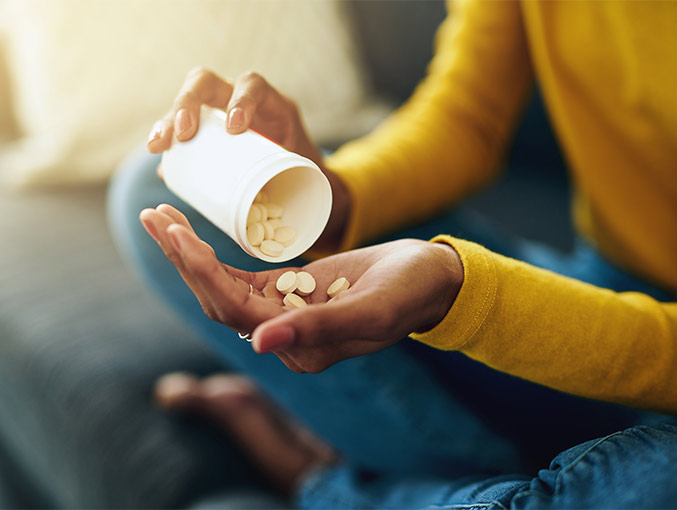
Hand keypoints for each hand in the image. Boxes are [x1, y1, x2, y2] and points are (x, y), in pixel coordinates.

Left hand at [140, 204, 463, 372]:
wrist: (430, 280)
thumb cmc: (410, 292)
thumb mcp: (372, 308)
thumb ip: (319, 328)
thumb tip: (258, 345)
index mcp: (303, 350)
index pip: (236, 311)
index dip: (202, 272)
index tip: (175, 232)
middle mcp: (285, 338)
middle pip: (218, 300)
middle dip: (183, 259)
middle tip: (153, 216)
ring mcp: (283, 315)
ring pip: (223, 287)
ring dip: (190, 255)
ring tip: (161, 217)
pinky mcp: (288, 292)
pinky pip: (240, 277)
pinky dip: (213, 255)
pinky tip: (192, 232)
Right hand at [146, 67, 349, 249]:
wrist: (303, 181)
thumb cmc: (306, 177)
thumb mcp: (307, 174)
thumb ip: (297, 187)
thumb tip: (270, 211)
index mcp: (271, 104)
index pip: (253, 85)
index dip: (241, 99)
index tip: (234, 128)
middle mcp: (240, 100)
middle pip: (206, 83)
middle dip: (188, 103)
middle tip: (182, 133)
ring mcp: (217, 113)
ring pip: (185, 105)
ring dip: (167, 122)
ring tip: (158, 147)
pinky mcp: (204, 132)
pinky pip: (179, 129)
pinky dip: (168, 143)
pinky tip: (162, 162)